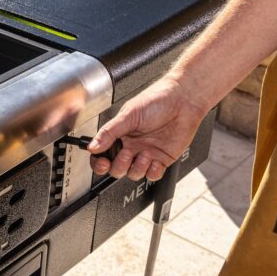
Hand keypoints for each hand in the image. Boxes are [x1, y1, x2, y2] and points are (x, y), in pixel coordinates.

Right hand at [88, 75, 208, 180]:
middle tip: (126, 153)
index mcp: (119, 135)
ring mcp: (146, 153)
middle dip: (119, 166)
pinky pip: (153, 175)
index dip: (99, 162)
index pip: (103, 154)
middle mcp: (131, 146)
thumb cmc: (156, 100)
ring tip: (145, 154)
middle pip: (116, 169)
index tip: (102, 162)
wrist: (183, 100)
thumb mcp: (128, 115)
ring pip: (134, 174)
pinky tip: (154, 160)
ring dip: (137, 167)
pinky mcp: (162, 159)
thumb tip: (93, 146)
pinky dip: (152, 172)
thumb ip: (109, 132)